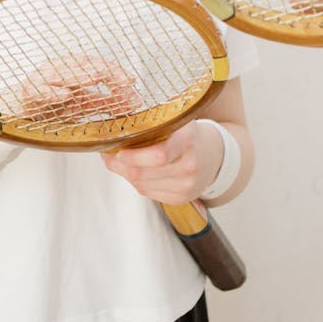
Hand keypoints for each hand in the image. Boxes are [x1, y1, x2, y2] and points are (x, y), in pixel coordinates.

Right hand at [2, 53, 141, 121]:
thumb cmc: (54, 103)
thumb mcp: (84, 103)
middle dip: (104, 72)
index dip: (116, 72)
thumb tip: (134, 101)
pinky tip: (64, 95)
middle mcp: (61, 68)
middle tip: (121, 80)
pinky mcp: (29, 91)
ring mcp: (44, 78)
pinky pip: (40, 90)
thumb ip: (107, 102)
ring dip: (80, 77)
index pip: (99, 65)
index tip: (131, 81)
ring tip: (95, 79)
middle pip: (84, 66)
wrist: (22, 110)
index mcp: (75, 68)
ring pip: (62, 74)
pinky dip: (52, 92)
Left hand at [101, 119, 224, 203]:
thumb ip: (151, 127)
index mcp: (188, 139)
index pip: (160, 154)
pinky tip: (139, 172)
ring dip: (126, 174)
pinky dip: (138, 183)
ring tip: (122, 161)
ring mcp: (186, 185)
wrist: (213, 155)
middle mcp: (189, 165)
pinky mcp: (181, 198)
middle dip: (120, 165)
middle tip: (109, 155)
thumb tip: (114, 137)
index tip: (118, 150)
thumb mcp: (177, 123)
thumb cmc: (188, 136)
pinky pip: (148, 193)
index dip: (134, 156)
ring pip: (141, 185)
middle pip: (143, 173)